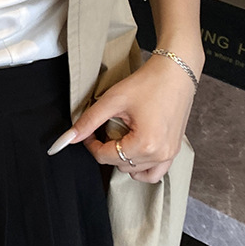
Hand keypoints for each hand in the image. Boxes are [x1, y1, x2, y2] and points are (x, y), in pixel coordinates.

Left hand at [49, 54, 197, 183]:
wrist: (175, 73)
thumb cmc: (148, 83)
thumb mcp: (113, 101)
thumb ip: (89, 121)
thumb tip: (69, 137)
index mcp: (145, 144)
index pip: (105, 157)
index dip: (91, 145)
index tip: (88, 132)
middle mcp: (159, 154)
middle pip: (119, 164)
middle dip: (105, 149)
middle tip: (103, 129)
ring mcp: (169, 155)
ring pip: (134, 171)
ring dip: (121, 158)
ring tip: (118, 137)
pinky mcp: (174, 150)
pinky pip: (154, 173)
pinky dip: (140, 167)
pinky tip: (131, 151)